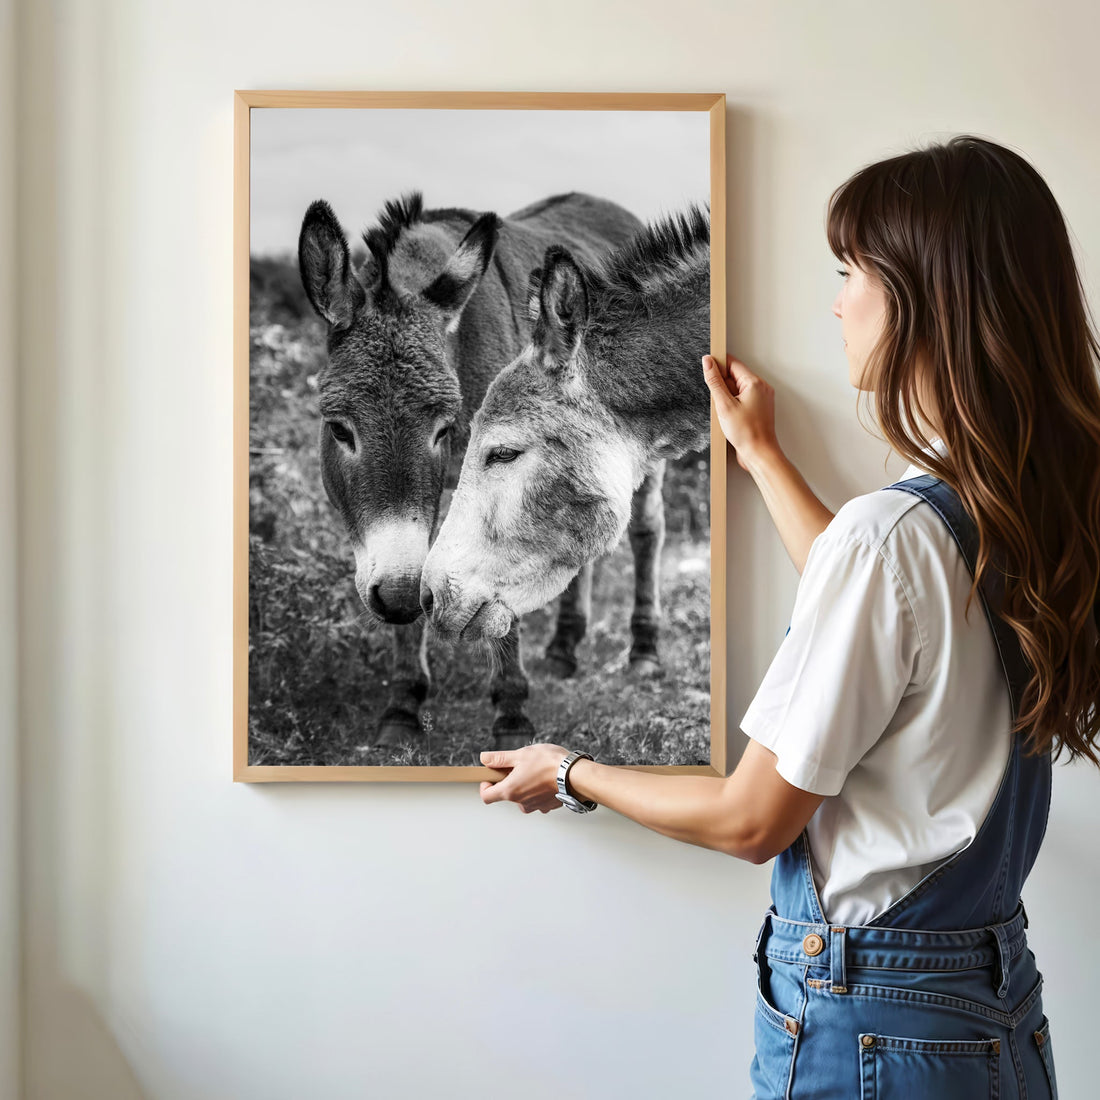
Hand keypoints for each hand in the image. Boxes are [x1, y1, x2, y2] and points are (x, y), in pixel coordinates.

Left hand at [479, 743, 570, 812]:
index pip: (486, 796)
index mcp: (510, 790)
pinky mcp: (548, 805)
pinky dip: (538, 789)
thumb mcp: (520, 754)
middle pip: (506, 794)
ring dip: (524, 785)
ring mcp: (535, 806)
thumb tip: (485, 758)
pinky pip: (537, 798)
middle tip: (518, 766)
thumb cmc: (550, 764)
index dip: (485, 785)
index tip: (491, 776)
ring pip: (522, 797)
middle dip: (509, 781)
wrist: (575, 775)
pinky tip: (545, 778)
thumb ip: (499, 758)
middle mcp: (521, 802)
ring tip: (535, 770)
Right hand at [702, 354, 779, 471]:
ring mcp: (761, 398)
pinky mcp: (758, 408)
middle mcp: (761, 388)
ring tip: (726, 413)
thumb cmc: (746, 433)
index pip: (733, 363)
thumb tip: (708, 362)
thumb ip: (714, 381)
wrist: (759, 454)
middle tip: (719, 402)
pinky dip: (732, 405)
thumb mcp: (724, 405)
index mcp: (755, 383)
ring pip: (737, 389)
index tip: (707, 369)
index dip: (718, 365)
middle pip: (735, 376)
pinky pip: (742, 399)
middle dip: (722, 386)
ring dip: (727, 397)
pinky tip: (730, 417)